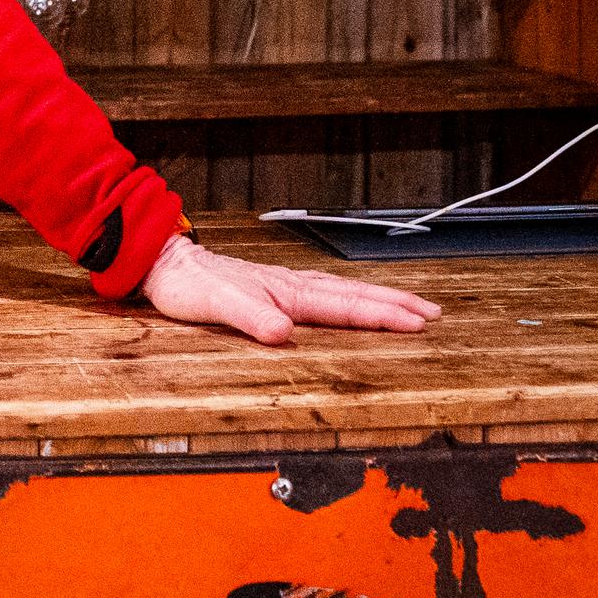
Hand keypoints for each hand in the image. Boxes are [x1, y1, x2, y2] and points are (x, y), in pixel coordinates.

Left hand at [136, 232, 439, 346]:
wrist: (164, 264)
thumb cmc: (189, 285)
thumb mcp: (217, 306)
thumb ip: (250, 318)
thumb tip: (282, 333)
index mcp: (287, 291)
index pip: (346, 306)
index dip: (383, 315)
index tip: (418, 323)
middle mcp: (292, 284)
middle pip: (355, 293)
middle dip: (396, 303)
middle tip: (433, 313)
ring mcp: (285, 283)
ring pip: (344, 289)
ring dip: (379, 297)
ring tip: (409, 305)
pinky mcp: (273, 286)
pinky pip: (326, 290)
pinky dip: (351, 295)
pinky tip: (353, 299)